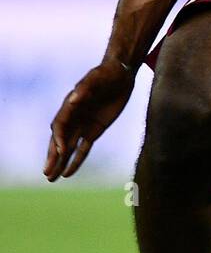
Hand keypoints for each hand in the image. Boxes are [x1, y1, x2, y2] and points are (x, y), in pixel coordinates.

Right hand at [44, 58, 135, 180]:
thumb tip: (72, 100)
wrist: (120, 74)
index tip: (61, 150)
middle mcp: (73, 117)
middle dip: (53, 156)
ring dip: (60, 162)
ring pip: (68, 148)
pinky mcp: (93, 131)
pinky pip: (83, 149)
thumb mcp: (97, 78)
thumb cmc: (107, 74)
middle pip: (59, 140)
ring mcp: (82, 125)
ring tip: (51, 178)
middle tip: (47, 173)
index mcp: (70, 105)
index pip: (60, 124)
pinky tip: (68, 173)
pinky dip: (76, 161)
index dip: (59, 138)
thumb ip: (85, 89)